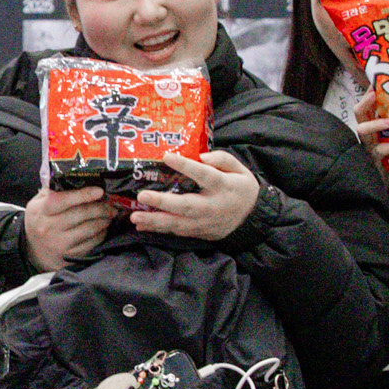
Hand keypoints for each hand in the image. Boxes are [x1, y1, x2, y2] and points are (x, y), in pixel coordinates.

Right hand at [22, 185, 114, 272]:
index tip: (99, 191)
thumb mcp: (37, 204)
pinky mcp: (70, 256)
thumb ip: (52, 191)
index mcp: (41, 210)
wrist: (32, 251)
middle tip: (112, 203)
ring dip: (104, 220)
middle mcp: (49, 227)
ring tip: (111, 214)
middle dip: (101, 207)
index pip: (63, 200)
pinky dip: (101, 234)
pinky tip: (104, 228)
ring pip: (90, 229)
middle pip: (81, 214)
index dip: (83, 195)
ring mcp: (60, 243)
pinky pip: (92, 243)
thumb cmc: (39, 221)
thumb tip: (75, 177)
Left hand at [128, 148, 261, 241]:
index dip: (185, 166)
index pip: (203, 175)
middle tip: (142, 195)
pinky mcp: (200, 233)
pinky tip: (143, 226)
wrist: (253, 218)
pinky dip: (160, 230)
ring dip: (155, 221)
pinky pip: (178, 232)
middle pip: (186, 205)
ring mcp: (205, 222)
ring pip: (178, 224)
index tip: (166, 156)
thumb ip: (222, 159)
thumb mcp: (240, 169)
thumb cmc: (242, 188)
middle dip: (162, 201)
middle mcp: (212, 206)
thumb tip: (201, 156)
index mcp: (224, 186)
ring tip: (135, 217)